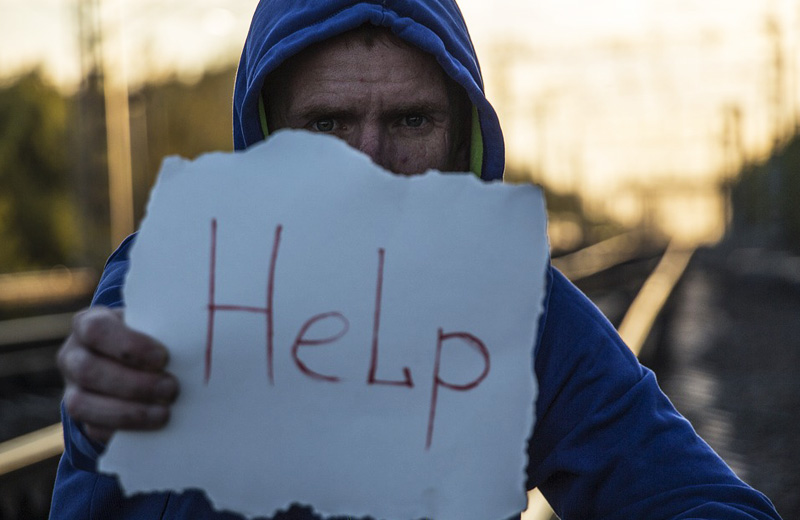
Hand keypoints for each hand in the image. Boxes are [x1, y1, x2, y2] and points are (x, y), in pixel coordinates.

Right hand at [57, 307, 178, 442]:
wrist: (133, 364)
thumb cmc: (149, 339)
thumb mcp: (152, 328)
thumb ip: (163, 332)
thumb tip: (195, 345)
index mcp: (88, 324)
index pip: (97, 330)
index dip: (130, 346)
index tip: (163, 357)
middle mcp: (72, 356)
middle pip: (89, 371)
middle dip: (134, 384)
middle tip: (171, 388)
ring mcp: (71, 389)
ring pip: (82, 404)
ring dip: (128, 411)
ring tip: (165, 413)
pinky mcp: (81, 418)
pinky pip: (93, 429)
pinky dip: (124, 430)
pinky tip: (152, 426)